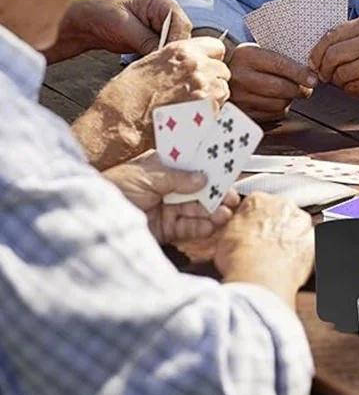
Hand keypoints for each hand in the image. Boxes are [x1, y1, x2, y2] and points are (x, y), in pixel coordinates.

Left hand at [52, 0, 191, 60]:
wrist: (90, 22)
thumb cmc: (104, 15)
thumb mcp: (124, 27)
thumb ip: (146, 40)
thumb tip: (162, 57)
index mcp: (163, 3)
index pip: (181, 24)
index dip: (176, 42)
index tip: (166, 58)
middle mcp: (169, 16)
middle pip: (182, 38)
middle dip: (173, 53)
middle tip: (164, 70)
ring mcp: (165, 30)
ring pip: (176, 48)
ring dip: (167, 60)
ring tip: (158, 73)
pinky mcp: (158, 43)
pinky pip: (166, 54)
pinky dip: (161, 63)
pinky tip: (154, 71)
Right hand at [75, 37, 230, 168]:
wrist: (120, 123)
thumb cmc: (127, 96)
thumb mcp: (149, 63)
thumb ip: (176, 59)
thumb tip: (190, 60)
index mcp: (182, 50)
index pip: (216, 46)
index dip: (211, 59)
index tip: (204, 68)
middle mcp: (196, 65)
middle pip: (223, 70)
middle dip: (213, 80)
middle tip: (194, 93)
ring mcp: (204, 87)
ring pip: (224, 90)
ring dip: (213, 98)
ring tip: (191, 107)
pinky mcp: (208, 110)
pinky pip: (220, 109)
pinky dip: (210, 114)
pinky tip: (192, 118)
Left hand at [103, 151, 239, 244]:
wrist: (91, 221)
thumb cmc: (113, 188)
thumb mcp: (146, 176)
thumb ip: (177, 178)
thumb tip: (203, 178)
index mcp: (161, 167)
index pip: (190, 164)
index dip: (208, 166)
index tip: (227, 168)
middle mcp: (166, 187)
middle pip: (197, 189)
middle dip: (215, 192)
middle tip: (232, 196)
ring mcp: (166, 209)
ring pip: (196, 209)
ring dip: (212, 210)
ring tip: (225, 212)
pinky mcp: (164, 230)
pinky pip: (187, 228)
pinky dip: (201, 227)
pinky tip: (212, 225)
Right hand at [214, 192, 313, 306]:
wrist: (258, 280)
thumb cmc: (239, 260)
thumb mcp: (222, 237)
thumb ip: (233, 226)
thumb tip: (234, 229)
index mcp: (258, 200)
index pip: (257, 204)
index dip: (252, 220)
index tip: (251, 232)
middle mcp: (282, 205)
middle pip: (279, 212)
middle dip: (273, 226)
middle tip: (263, 246)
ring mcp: (300, 222)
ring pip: (297, 225)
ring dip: (290, 236)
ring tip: (276, 257)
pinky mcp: (313, 241)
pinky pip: (310, 242)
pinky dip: (303, 251)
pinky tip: (291, 262)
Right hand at [228, 43, 315, 122]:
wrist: (218, 72)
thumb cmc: (245, 61)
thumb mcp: (258, 51)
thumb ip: (280, 58)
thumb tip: (309, 71)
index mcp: (247, 56)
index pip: (280, 65)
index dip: (300, 74)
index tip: (313, 79)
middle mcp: (241, 77)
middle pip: (281, 88)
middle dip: (300, 89)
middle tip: (306, 88)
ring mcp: (240, 97)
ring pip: (278, 104)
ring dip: (290, 99)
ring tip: (289, 92)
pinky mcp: (242, 113)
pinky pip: (271, 115)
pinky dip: (280, 109)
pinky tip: (277, 100)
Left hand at [309, 13, 358, 98]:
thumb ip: (353, 35)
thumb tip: (321, 49)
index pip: (331, 36)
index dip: (317, 52)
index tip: (314, 61)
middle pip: (332, 56)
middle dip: (324, 69)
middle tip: (325, 74)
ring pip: (341, 74)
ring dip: (338, 81)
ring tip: (345, 80)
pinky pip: (353, 88)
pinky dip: (350, 89)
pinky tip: (358, 85)